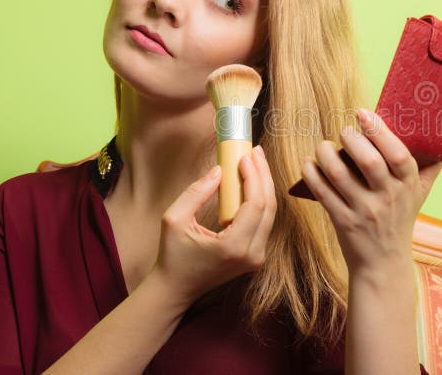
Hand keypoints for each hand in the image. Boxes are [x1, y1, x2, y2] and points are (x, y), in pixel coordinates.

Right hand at [149, 145, 276, 303]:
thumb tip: (219, 170)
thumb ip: (196, 192)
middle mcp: (252, 254)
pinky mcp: (256, 256)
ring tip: (256, 161)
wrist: (176, 289)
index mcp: (233, 247)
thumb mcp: (174, 220)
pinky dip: (260, 199)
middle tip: (255, 152)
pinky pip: (264, 221)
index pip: (255, 205)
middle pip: (269, 207)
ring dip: (264, 185)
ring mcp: (257, 257)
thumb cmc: (172, 256)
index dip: (254, 177)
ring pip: (270, 213)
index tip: (246, 156)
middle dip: (263, 175)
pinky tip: (253, 180)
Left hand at [301, 109, 441, 278]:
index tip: (363, 113)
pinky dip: (312, 174)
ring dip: (327, 154)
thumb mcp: (421, 191)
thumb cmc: (402, 217)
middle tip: (345, 131)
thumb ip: (434, 160)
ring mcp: (365, 211)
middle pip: (369, 162)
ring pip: (340, 175)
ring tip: (324, 146)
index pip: (400, 155)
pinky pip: (323, 193)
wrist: (384, 263)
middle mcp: (388, 198)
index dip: (380, 132)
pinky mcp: (343, 222)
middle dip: (352, 139)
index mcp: (409, 186)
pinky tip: (309, 163)